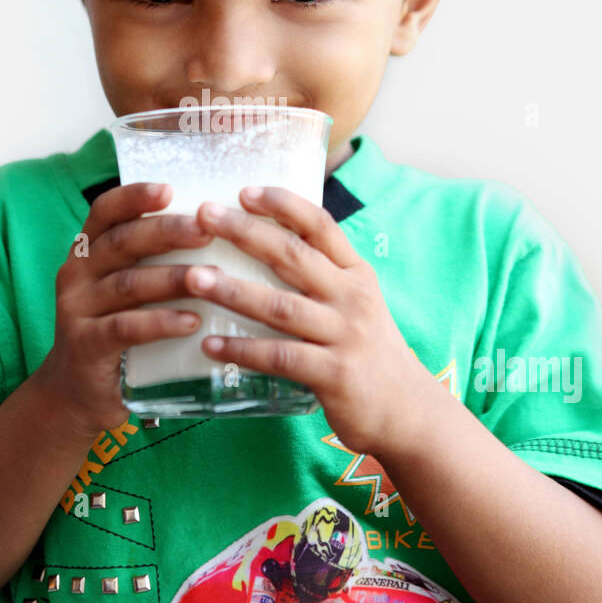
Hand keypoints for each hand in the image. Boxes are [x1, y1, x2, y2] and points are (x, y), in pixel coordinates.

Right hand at [35, 182, 215, 435]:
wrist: (76, 392)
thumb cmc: (117, 329)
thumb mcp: (127, 289)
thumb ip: (154, 260)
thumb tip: (218, 227)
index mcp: (89, 251)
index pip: (106, 211)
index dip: (135, 197)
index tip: (171, 189)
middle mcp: (78, 273)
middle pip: (122, 243)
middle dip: (167, 232)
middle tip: (207, 228)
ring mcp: (77, 309)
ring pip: (128, 284)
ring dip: (172, 278)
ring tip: (211, 278)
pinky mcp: (86, 345)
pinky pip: (125, 328)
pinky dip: (159, 322)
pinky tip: (191, 322)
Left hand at [183, 186, 422, 457]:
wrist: (408, 411)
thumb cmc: (369, 353)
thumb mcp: (356, 303)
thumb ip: (322, 276)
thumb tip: (267, 243)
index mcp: (356, 273)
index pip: (320, 226)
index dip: (283, 204)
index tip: (243, 191)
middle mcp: (352, 298)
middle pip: (293, 256)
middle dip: (245, 232)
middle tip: (203, 216)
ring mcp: (345, 336)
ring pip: (280, 306)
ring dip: (233, 290)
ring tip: (193, 278)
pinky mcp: (334, 375)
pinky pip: (280, 357)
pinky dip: (242, 350)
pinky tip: (210, 346)